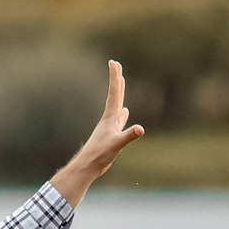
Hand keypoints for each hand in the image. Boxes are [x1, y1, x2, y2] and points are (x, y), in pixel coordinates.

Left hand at [50, 61, 145, 203]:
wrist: (88, 166)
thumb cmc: (100, 155)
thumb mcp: (117, 144)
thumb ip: (128, 136)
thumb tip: (140, 129)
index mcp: (110, 118)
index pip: (114, 93)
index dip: (115, 77)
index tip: (114, 62)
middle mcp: (109, 119)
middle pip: (114, 95)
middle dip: (116, 79)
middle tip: (116, 65)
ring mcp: (110, 126)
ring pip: (117, 105)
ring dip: (119, 93)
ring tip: (121, 83)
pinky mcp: (111, 135)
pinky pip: (119, 121)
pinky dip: (123, 115)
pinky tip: (125, 112)